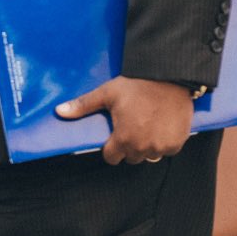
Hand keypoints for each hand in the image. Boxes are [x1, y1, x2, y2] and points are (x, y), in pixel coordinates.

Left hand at [57, 77, 196, 165]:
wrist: (168, 77)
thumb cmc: (136, 85)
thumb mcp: (106, 94)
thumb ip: (83, 106)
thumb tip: (59, 112)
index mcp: (123, 139)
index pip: (112, 158)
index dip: (111, 148)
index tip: (114, 135)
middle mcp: (143, 147)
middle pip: (131, 158)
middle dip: (128, 147)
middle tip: (131, 127)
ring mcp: (161, 146)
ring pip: (149, 155)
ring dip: (146, 146)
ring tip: (146, 126)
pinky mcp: (177, 143)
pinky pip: (166, 150)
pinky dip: (163, 142)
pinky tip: (160, 127)